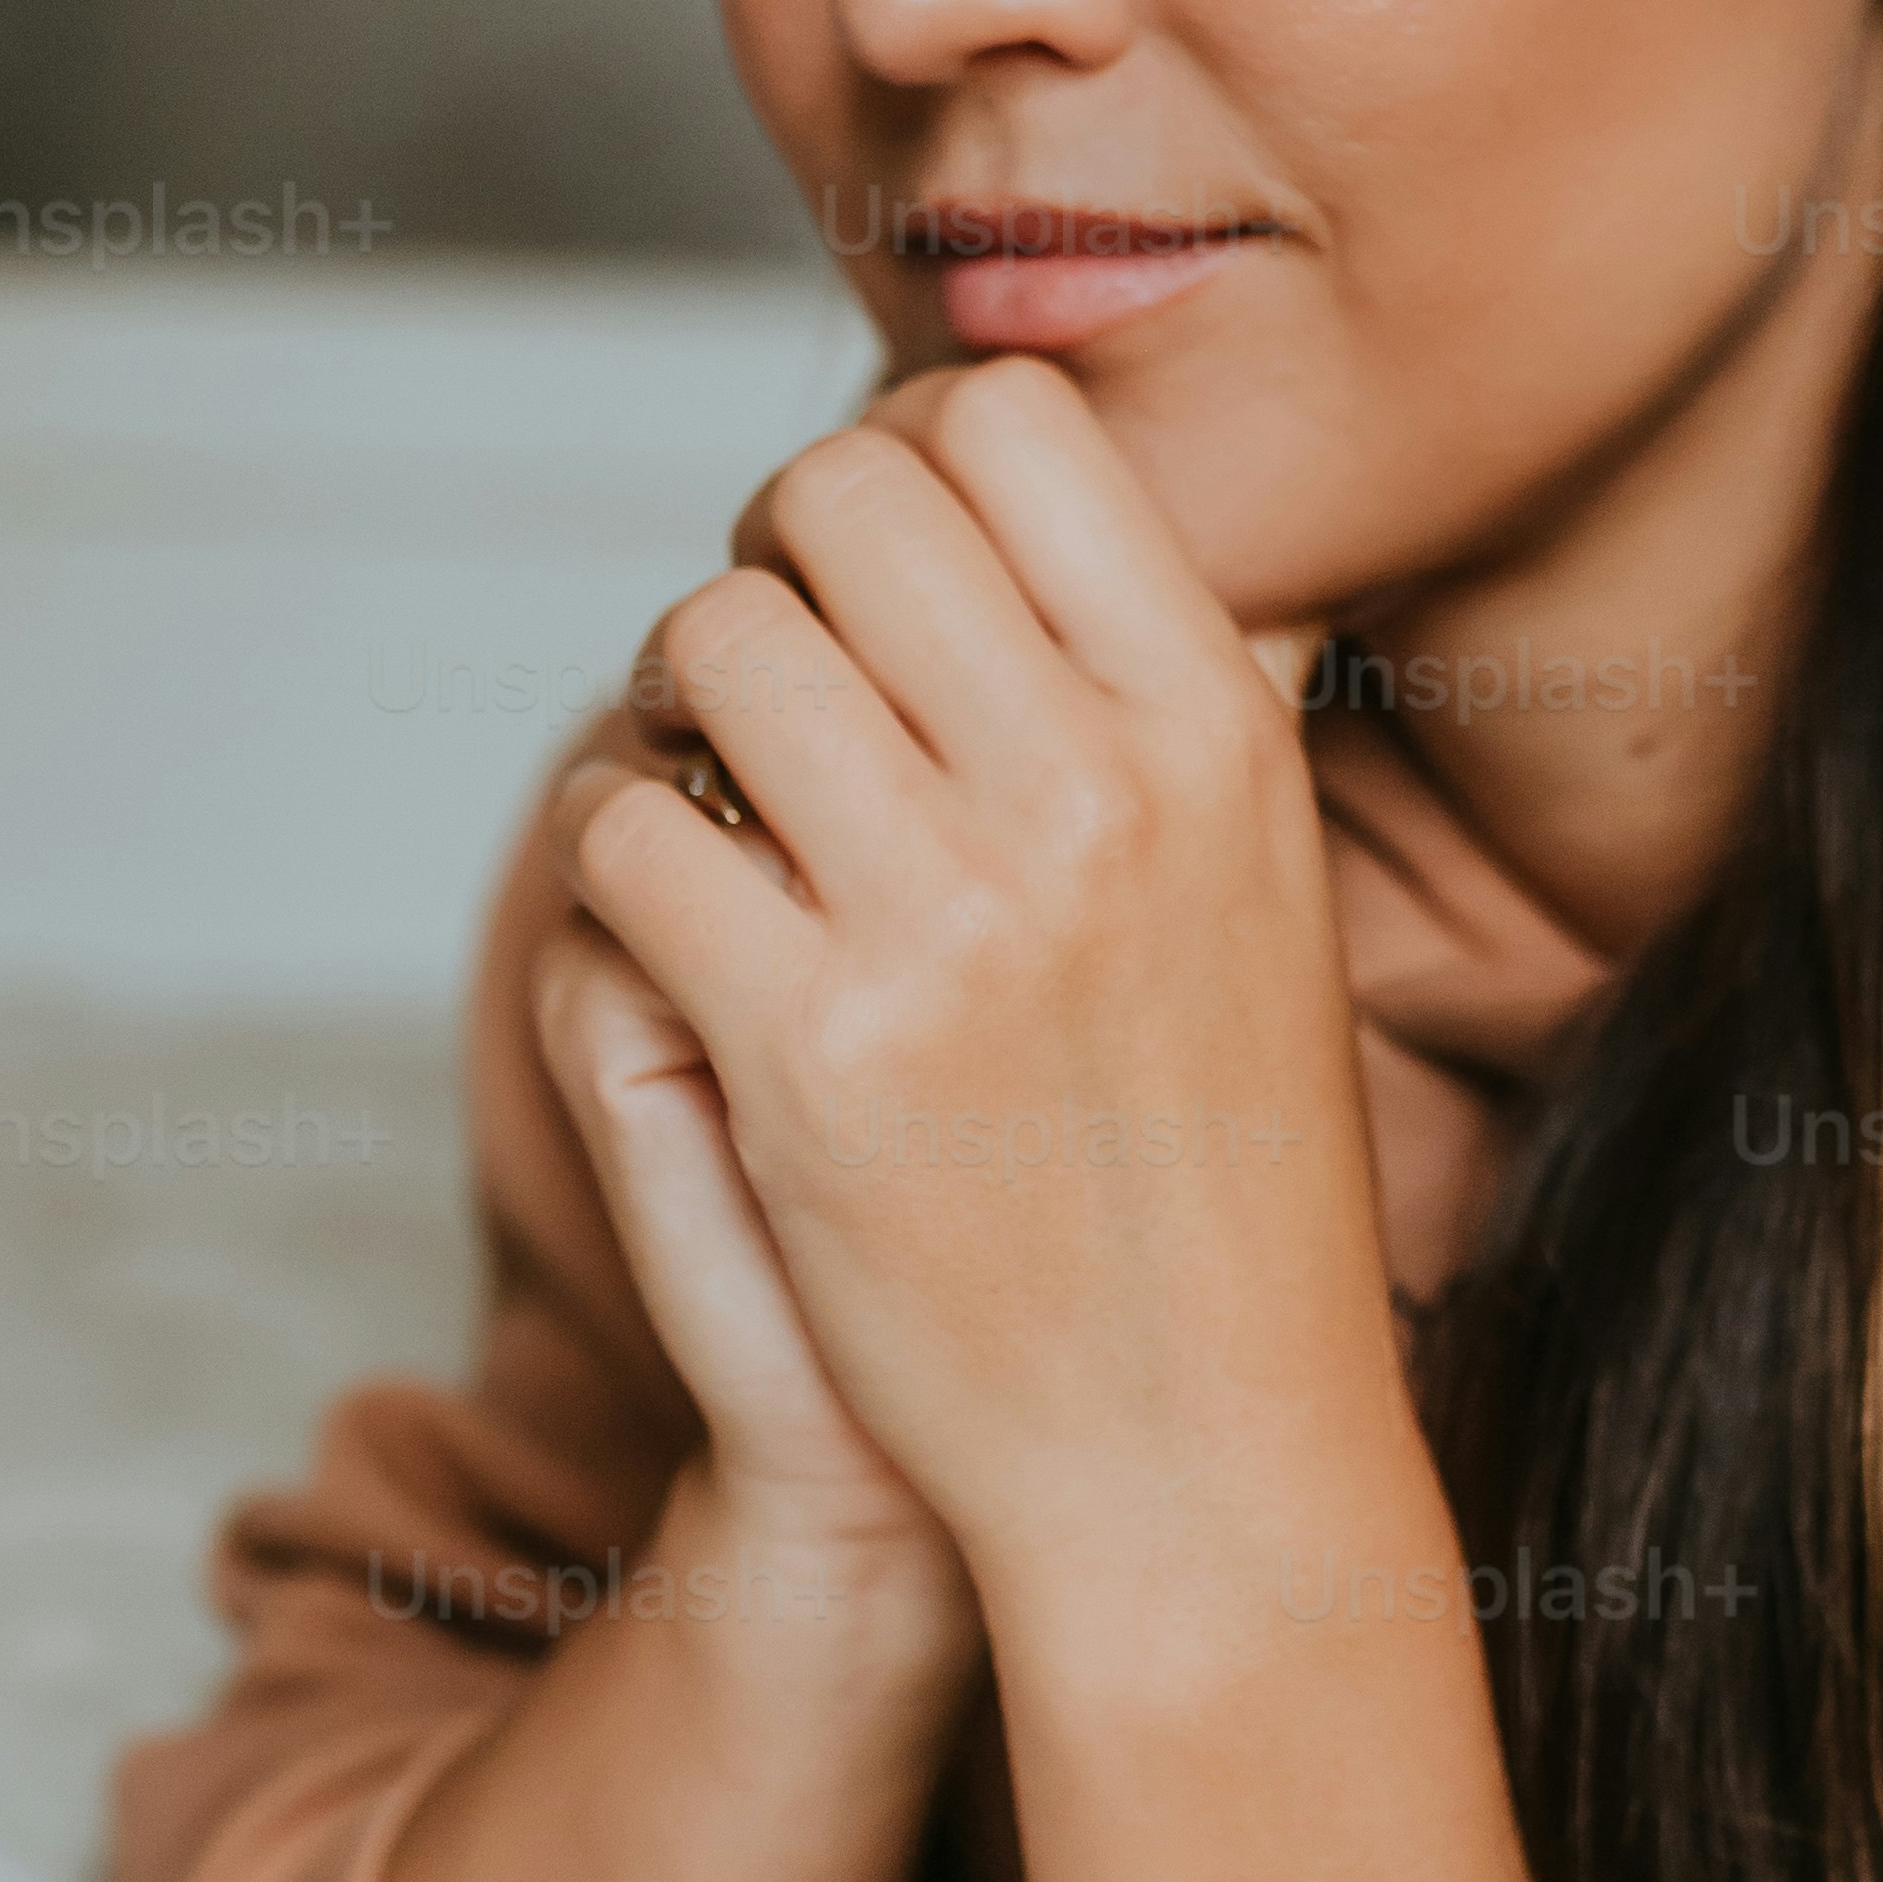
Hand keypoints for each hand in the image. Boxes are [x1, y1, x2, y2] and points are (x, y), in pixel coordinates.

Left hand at [564, 365, 1406, 1603]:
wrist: (1194, 1456)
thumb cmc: (1222, 1173)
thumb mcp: (1265, 883)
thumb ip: (1173, 687)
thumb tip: (1065, 491)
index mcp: (1216, 730)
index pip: (1008, 425)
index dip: (895, 452)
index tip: (874, 560)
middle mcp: (1094, 794)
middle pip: (832, 500)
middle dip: (764, 563)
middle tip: (764, 674)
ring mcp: (948, 922)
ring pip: (709, 649)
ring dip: (674, 705)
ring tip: (713, 794)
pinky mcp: (806, 1054)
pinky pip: (627, 838)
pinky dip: (617, 857)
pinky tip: (675, 922)